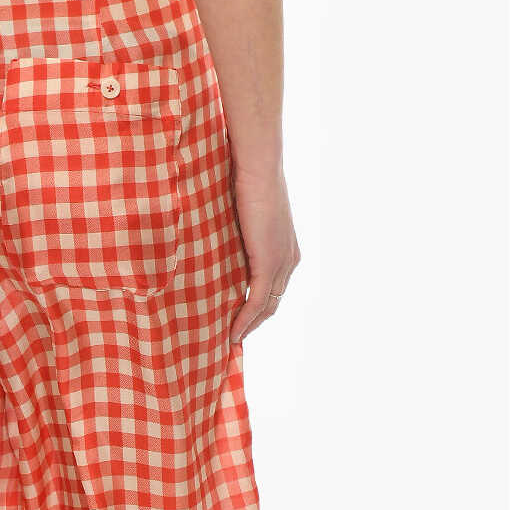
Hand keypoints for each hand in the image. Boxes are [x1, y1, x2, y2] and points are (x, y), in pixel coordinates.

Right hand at [227, 164, 300, 342]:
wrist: (257, 168)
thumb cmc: (247, 182)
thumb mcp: (245, 216)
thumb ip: (240, 236)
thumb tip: (219, 243)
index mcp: (288, 250)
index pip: (275, 289)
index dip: (259, 309)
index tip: (240, 323)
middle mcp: (290, 260)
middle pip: (273, 303)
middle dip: (254, 323)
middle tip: (234, 339)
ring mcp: (282, 263)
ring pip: (267, 306)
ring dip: (248, 326)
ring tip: (230, 341)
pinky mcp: (269, 263)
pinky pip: (257, 300)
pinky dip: (245, 319)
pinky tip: (233, 333)